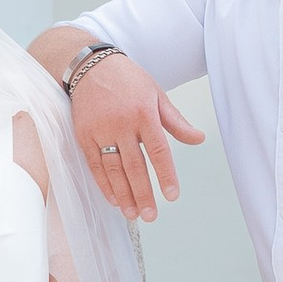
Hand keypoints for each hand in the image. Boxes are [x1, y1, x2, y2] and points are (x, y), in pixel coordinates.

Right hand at [71, 55, 204, 222]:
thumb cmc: (127, 80)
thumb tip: (199, 139)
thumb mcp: (156, 94)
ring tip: (133, 214)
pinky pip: (94, 164)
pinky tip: (114, 199)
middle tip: (151, 215)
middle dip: (143, 193)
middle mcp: (121, 123)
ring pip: (113, 169)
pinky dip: (104, 184)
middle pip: (134, 165)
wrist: (90, 66)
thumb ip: (176, 121)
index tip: (172, 195)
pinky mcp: (84, 135)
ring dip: (124, 194)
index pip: (158, 150)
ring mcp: (100, 130)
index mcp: (143, 113)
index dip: (165, 175)